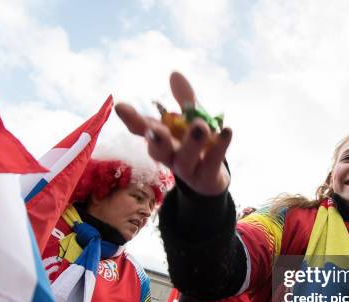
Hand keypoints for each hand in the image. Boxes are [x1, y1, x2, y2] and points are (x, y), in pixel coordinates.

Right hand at [115, 72, 232, 195]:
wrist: (210, 180)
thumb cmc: (195, 146)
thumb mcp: (190, 121)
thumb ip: (185, 100)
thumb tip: (174, 74)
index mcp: (161, 140)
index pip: (143, 129)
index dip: (132, 119)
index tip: (121, 106)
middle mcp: (170, 156)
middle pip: (159, 150)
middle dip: (157, 140)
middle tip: (158, 130)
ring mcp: (188, 169)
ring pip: (185, 159)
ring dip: (192, 143)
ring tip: (200, 125)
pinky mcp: (207, 177)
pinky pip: (212, 162)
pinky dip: (220, 147)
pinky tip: (227, 131)